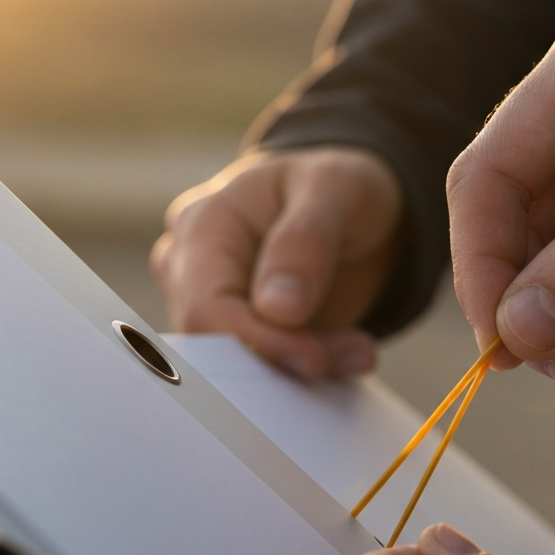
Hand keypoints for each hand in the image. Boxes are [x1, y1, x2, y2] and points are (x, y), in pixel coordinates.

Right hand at [151, 146, 402, 377]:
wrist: (349, 204)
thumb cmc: (335, 184)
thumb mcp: (333, 190)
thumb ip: (305, 242)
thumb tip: (275, 310)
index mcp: (204, 226)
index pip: (206, 307)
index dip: (256, 342)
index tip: (314, 358)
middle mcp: (194, 270)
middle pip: (217, 346)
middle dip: (288, 360)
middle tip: (356, 353)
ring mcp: (217, 307)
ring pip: (245, 365)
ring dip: (308, 366)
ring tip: (360, 349)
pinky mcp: (247, 335)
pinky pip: (270, 370)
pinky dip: (315, 368)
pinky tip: (352, 352)